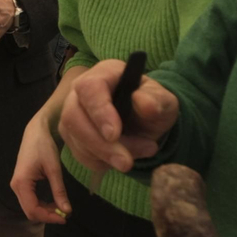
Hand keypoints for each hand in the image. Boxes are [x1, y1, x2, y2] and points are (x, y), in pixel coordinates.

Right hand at [10, 105, 71, 223]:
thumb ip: (59, 191)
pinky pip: (30, 200)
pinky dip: (42, 205)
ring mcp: (17, 185)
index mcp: (22, 183)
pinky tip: (53, 202)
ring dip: (45, 211)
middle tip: (65, 214)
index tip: (65, 218)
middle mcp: (16, 186)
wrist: (35, 131)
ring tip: (61, 208)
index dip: (49, 217)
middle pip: (29, 212)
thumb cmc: (44, 146)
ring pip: (29, 207)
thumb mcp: (54, 169)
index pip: (33, 210)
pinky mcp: (21, 183)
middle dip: (47, 216)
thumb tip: (67, 211)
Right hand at [58, 59, 178, 178]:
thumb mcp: (164, 101)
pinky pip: (78, 154)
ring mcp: (72, 113)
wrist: (146, 123)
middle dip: (100, 145)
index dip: (99, 111)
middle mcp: (81, 91)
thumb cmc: (153, 106)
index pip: (90, 88)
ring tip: (136, 157)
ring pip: (75, 138)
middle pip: (73, 117)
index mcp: (104, 74)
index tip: (114, 134)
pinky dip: (101, 162)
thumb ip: (156, 100)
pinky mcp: (71, 135)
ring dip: (105, 156)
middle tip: (126, 162)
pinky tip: (120, 158)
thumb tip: (143, 102)